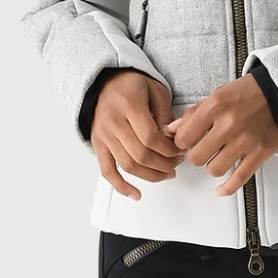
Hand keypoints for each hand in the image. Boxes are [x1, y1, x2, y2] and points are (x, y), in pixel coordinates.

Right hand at [91, 73, 186, 201]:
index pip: (150, 137)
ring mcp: (103, 135)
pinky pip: (107, 171)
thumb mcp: (156, 90)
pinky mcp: (98, 145)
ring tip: (166, 174)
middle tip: (177, 163)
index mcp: (129, 105)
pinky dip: (121, 186)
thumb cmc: (132, 85)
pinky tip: (136, 194)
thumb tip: (173, 140)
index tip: (180, 151)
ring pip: (127, 165)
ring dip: (151, 175)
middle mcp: (113, 122)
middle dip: (164, 164)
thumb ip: (165, 115)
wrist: (104, 82)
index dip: (168, 149)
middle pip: (140, 154)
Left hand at [165, 74, 277, 196]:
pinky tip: (220, 190)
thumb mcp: (216, 95)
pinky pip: (239, 179)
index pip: (183, 137)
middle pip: (196, 157)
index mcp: (215, 107)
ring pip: (214, 169)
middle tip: (201, 150)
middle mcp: (229, 125)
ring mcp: (245, 141)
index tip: (186, 142)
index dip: (180, 143)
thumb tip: (171, 131)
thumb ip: (192, 115)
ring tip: (217, 158)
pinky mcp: (259, 153)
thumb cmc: (248, 94)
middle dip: (196, 155)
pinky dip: (227, 188)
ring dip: (212, 166)